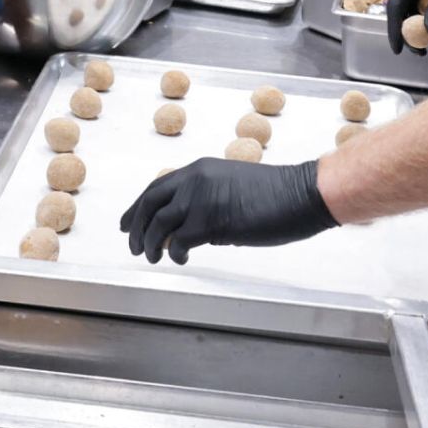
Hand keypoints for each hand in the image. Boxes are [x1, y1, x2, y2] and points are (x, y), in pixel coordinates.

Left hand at [119, 159, 336, 264]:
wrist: (300, 193)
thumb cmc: (275, 193)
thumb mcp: (230, 187)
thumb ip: (205, 201)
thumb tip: (184, 228)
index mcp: (198, 170)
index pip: (156, 188)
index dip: (137, 208)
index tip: (127, 224)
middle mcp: (194, 180)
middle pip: (149, 205)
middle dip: (136, 228)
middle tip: (134, 246)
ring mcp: (201, 199)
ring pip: (159, 225)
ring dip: (151, 244)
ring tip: (154, 257)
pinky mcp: (212, 221)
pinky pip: (180, 241)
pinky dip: (175, 252)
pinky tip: (182, 258)